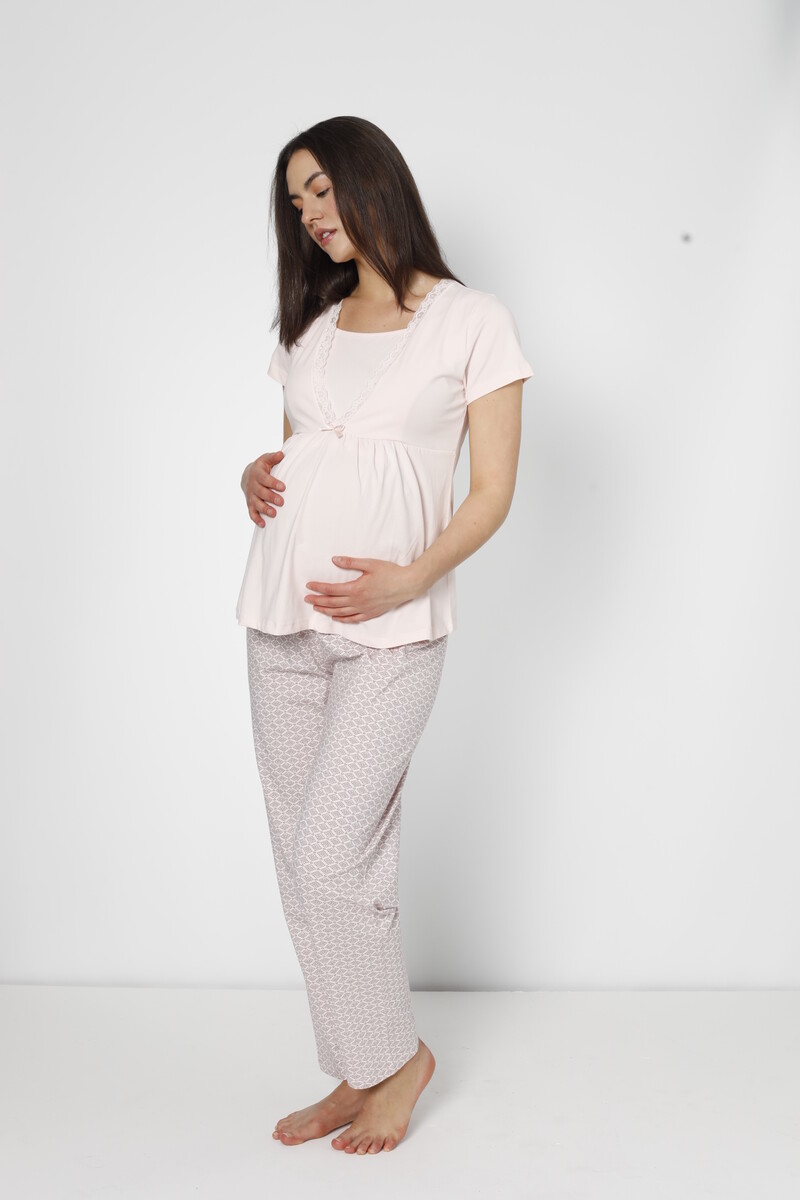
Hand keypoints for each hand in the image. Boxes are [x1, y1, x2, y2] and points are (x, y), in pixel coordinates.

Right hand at [241, 451, 285, 526]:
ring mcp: (251, 496)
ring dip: (264, 509)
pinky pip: (252, 513)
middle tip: (281, 502)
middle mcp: (253, 486)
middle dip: (271, 497)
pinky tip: (263, 524)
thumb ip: (273, 458)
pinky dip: (256, 519)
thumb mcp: (265, 459)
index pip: (265, 479)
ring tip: (274, 513)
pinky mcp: (250, 504)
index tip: (283, 487)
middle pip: (261, 492)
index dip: (273, 483)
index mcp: (257, 474)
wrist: (248, 476)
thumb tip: (281, 454)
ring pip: (256, 504)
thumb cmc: (261, 468)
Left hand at [304, 556, 419, 622]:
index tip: (309, 585)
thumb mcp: (370, 563)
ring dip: (327, 611)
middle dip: (318, 600)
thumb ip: (351, 562)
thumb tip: (335, 560)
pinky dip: (342, 619)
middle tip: (306, 599)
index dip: (318, 588)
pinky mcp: (371, 613)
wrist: (407, 584)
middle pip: (333, 603)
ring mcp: (364, 609)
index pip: (331, 589)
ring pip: (341, 613)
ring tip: (316, 608)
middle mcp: (358, 601)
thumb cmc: (390, 572)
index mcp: (356, 588)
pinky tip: (335, 618)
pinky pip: (353, 619)